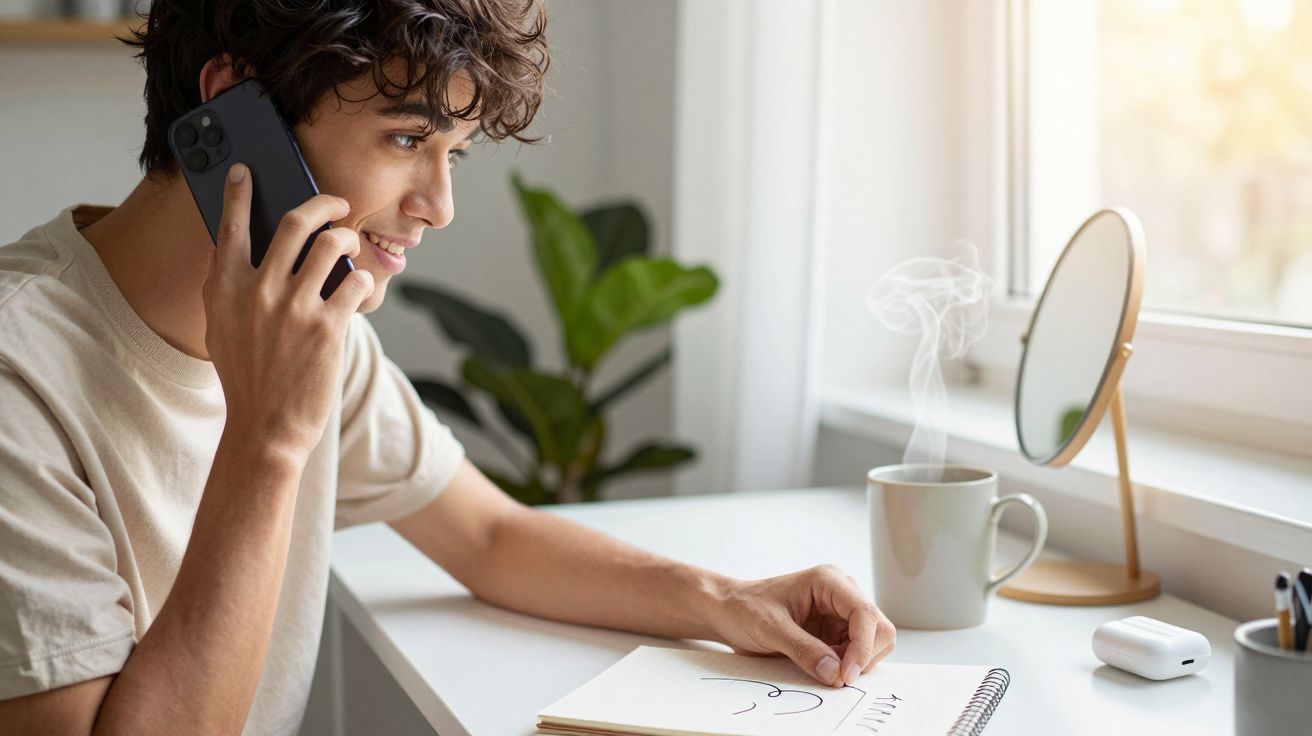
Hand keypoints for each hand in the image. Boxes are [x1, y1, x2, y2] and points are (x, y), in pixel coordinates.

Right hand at [205, 162, 374, 459]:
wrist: (265, 429)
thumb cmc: (248, 378)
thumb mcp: (222, 329)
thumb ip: (231, 289)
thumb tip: (248, 250)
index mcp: (224, 288)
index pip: (230, 226)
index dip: (238, 193)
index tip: (245, 171)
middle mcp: (256, 290)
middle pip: (294, 222)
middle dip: (323, 204)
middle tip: (338, 204)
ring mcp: (293, 307)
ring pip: (332, 244)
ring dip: (348, 239)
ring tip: (352, 246)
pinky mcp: (327, 326)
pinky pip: (356, 282)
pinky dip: (362, 281)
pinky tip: (359, 289)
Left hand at [711, 565, 894, 686]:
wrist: (728, 611)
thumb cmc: (744, 609)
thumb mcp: (770, 629)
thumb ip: (803, 650)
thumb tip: (836, 674)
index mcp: (828, 581)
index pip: (864, 613)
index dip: (863, 647)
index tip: (846, 675)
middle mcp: (841, 593)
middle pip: (878, 628)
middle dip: (864, 656)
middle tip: (837, 677)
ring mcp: (840, 613)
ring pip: (873, 642)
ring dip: (856, 662)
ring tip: (826, 669)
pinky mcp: (835, 631)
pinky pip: (856, 652)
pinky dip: (848, 666)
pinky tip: (825, 667)